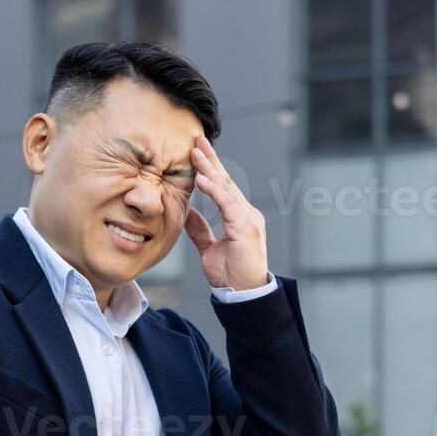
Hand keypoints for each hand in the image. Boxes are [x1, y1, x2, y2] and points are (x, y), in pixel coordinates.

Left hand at [183, 134, 268, 290]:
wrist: (244, 295)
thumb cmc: (231, 275)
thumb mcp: (209, 249)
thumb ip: (200, 230)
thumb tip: (188, 212)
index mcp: (240, 218)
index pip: (223, 188)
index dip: (210, 169)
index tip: (197, 152)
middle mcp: (247, 214)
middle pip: (226, 182)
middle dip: (211, 160)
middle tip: (197, 139)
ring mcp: (248, 220)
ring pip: (226, 189)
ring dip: (209, 169)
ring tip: (195, 152)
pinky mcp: (244, 228)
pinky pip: (227, 204)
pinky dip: (213, 190)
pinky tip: (201, 178)